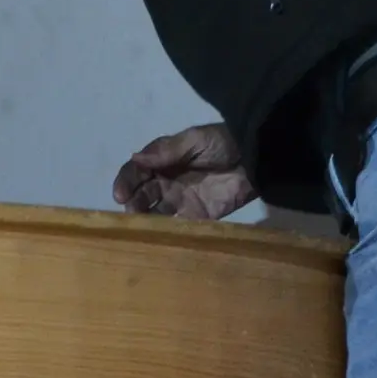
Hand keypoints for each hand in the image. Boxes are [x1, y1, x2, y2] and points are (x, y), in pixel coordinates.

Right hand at [112, 122, 255, 220]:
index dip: (126, 181)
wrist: (256, 159)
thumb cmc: (223, 144)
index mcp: (163, 160)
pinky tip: (158, 237)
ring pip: (155, 212)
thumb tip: (136, 158)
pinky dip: (165, 231)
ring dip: (145, 218)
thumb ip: (167, 151)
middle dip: (133, 201)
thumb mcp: (195, 140)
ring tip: (140, 225)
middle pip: (142, 193)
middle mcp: (167, 181)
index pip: (137, 171)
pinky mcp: (197, 217)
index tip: (120, 193)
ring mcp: (181, 200)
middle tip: (132, 211)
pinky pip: (177, 226)